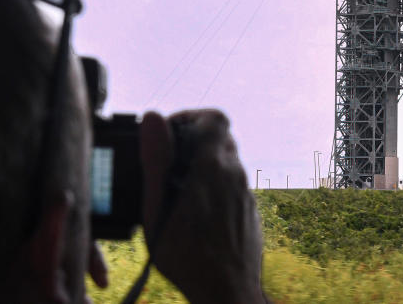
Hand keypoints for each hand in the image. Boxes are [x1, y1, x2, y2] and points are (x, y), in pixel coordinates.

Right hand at [140, 110, 263, 303]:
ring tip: (178, 192)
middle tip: (168, 164)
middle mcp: (235, 175)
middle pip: (220, 139)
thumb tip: (154, 117)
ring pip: (226, 164)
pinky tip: (196, 214)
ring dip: (203, 167)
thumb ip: (157, 159)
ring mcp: (245, 195)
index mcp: (214, 166)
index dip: (190, 117)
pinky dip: (214, 189)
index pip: (214, 117)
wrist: (227, 292)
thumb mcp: (158, 206)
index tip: (169, 134)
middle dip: (193, 142)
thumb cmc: (188, 255)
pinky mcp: (248, 213)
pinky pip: (232, 189)